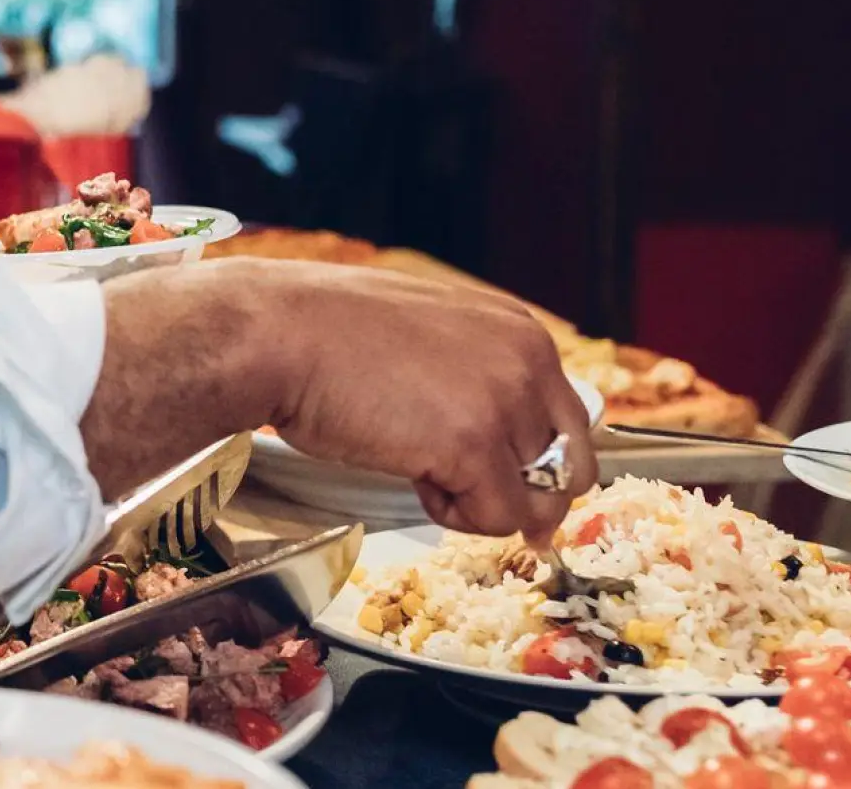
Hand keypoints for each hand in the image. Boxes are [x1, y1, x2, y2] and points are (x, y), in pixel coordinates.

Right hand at [83, 259, 596, 538]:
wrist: (280, 334)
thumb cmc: (329, 336)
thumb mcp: (428, 337)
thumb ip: (475, 377)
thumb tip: (495, 445)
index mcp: (520, 331)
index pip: (569, 418)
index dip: (541, 465)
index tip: (514, 489)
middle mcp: (527, 360)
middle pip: (571, 465)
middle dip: (529, 497)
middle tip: (478, 503)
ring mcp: (505, 401)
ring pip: (534, 499)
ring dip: (477, 502)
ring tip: (420, 470)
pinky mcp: (474, 444)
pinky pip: (497, 518)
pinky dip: (454, 515)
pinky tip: (412, 477)